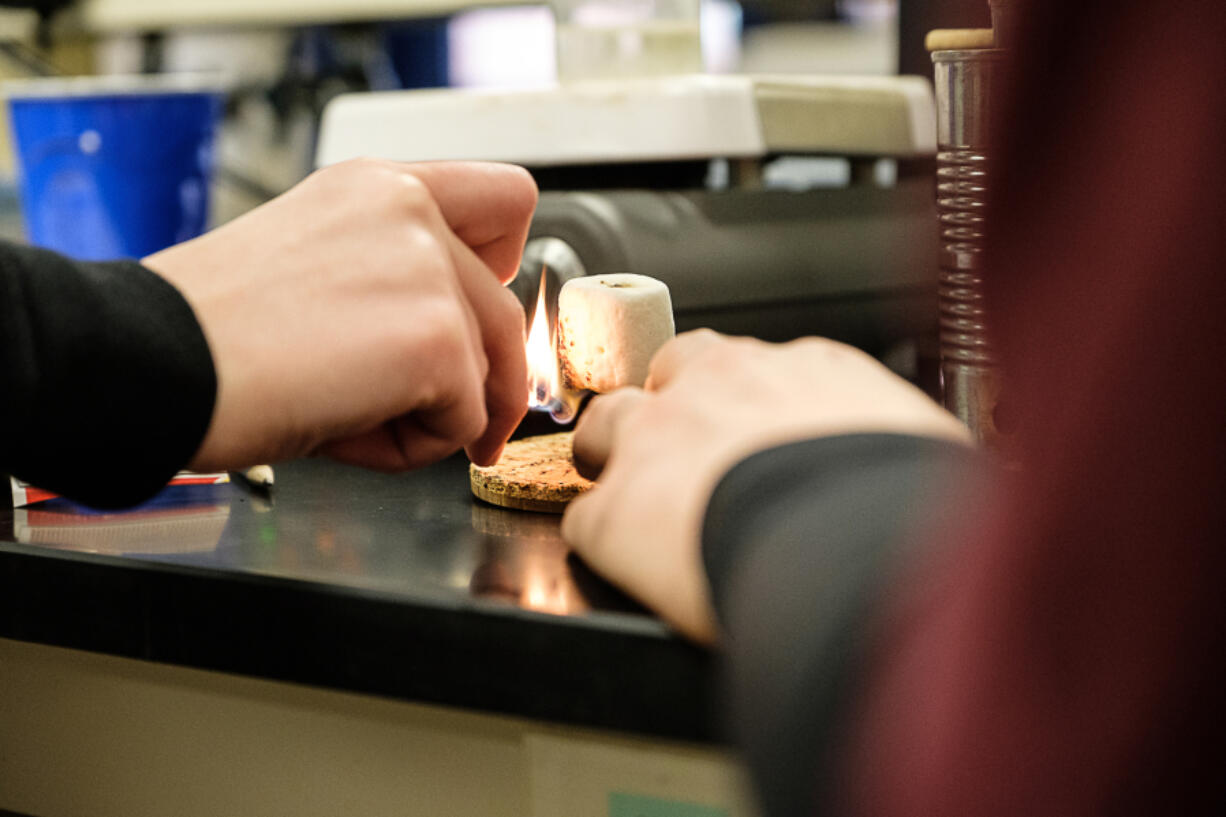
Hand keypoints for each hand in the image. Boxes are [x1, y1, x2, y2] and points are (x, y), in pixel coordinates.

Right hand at [144, 158, 536, 471]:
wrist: (147, 360)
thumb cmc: (210, 331)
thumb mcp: (316, 266)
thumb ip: (395, 277)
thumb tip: (462, 343)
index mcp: (379, 187)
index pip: (505, 201)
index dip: (502, 270)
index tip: (476, 320)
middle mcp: (412, 213)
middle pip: (506, 312)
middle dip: (486, 379)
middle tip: (454, 423)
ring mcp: (430, 272)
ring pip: (490, 373)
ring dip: (433, 415)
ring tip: (349, 417)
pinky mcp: (435, 338)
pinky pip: (464, 422)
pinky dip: (412, 449)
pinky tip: (343, 429)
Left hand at [562, 329, 970, 642]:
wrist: (851, 549)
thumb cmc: (909, 506)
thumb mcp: (927, 448)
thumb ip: (894, 440)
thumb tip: (921, 469)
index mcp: (805, 369)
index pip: (756, 363)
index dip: (745, 399)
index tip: (751, 427)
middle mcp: (721, 385)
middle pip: (671, 370)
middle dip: (671, 404)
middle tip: (681, 449)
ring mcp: (657, 439)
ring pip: (606, 421)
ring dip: (612, 451)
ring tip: (629, 491)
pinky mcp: (614, 509)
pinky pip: (589, 517)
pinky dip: (606, 538)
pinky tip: (631, 566)